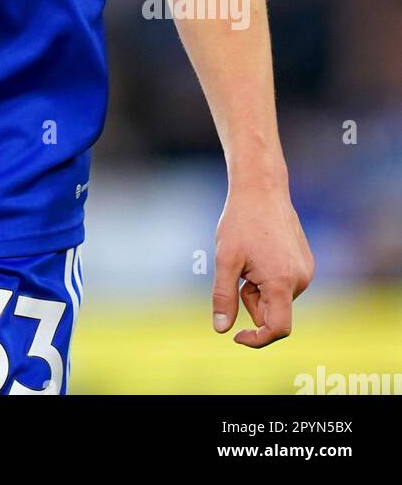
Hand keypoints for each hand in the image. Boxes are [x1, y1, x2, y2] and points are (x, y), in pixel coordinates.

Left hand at [212, 180, 314, 346]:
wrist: (261, 188)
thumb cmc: (240, 222)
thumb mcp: (225, 260)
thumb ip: (224, 297)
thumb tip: (221, 330)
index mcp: (282, 282)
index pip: (277, 328)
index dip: (257, 338)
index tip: (237, 336)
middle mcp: (301, 280)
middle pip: (273, 312)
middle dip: (252, 300)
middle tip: (239, 271)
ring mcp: (306, 271)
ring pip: (277, 298)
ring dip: (260, 287)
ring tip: (250, 256)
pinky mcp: (306, 263)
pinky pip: (284, 284)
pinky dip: (269, 277)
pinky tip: (261, 251)